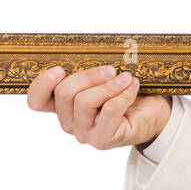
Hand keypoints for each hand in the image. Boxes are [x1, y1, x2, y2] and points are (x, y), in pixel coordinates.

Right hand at [26, 64, 172, 149]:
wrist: (153, 112)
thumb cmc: (125, 92)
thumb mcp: (102, 77)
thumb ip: (88, 70)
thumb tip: (84, 49)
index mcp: (62, 105)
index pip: (36, 101)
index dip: (42, 84)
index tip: (59, 69)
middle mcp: (69, 122)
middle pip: (64, 93)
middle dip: (89, 76)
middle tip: (110, 69)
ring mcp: (85, 133)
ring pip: (84, 102)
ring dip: (108, 85)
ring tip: (126, 77)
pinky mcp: (104, 139)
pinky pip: (109, 111)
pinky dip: (123, 94)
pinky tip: (132, 87)